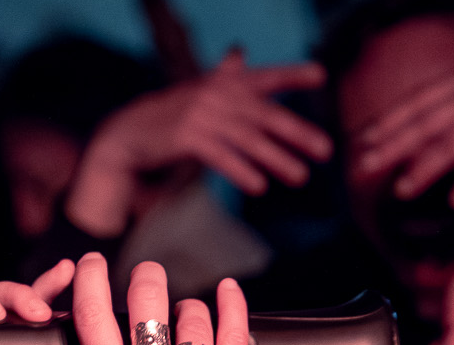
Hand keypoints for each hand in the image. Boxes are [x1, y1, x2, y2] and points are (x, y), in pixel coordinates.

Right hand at [68, 50, 331, 236]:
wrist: (127, 134)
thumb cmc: (169, 115)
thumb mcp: (199, 92)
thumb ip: (225, 75)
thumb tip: (239, 49)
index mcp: (223, 84)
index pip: (264, 77)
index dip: (292, 74)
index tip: (321, 74)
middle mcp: (215, 95)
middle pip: (265, 114)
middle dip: (298, 132)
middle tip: (326, 150)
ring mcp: (200, 115)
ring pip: (248, 139)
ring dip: (277, 159)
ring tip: (300, 177)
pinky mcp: (185, 137)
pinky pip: (220, 156)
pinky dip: (240, 171)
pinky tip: (259, 185)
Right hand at [71, 253, 251, 344]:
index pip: (93, 314)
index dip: (92, 278)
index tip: (94, 262)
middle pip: (147, 296)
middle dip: (147, 277)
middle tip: (148, 277)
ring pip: (192, 315)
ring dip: (190, 309)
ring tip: (190, 318)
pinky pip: (234, 334)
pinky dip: (233, 305)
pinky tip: (230, 291)